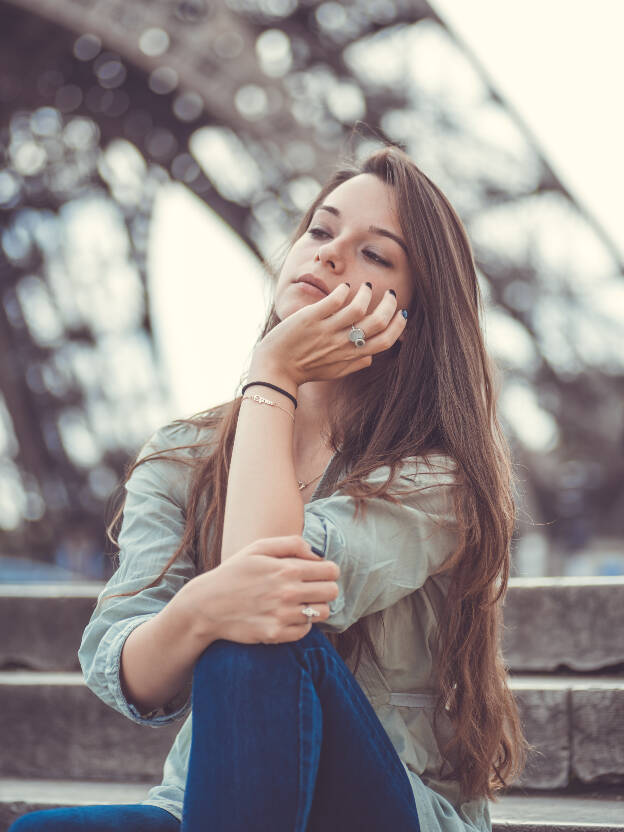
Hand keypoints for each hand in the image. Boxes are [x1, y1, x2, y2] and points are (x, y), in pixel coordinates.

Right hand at [179, 535, 339, 645]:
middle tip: (311, 589)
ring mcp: (283, 615)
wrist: (207, 605)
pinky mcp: (276, 634)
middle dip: (325, 588)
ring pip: (322, 613)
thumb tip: (316, 554)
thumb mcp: (258, 548)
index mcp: (288, 569)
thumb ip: (291, 544)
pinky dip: (301, 624)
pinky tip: (288, 616)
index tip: (318, 573)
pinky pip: (305, 631)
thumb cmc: (234, 572)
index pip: (332, 571)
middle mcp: (289, 593)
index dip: (328, 571)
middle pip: (332, 592)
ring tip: (300, 603)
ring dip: (315, 607)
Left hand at [255, 282, 406, 387]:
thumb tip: (371, 358)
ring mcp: (326, 330)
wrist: (275, 369)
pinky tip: (345, 287)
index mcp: (351, 356)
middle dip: (389, 304)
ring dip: (367, 293)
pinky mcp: (310, 318)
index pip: (385, 341)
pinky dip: (344, 290)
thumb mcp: (334, 372)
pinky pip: (334, 300)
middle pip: (378, 322)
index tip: (401, 314)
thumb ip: (354, 365)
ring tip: (366, 286)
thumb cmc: (305, 370)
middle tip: (389, 293)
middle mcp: (342, 344)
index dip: (398, 326)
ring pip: (358, 307)